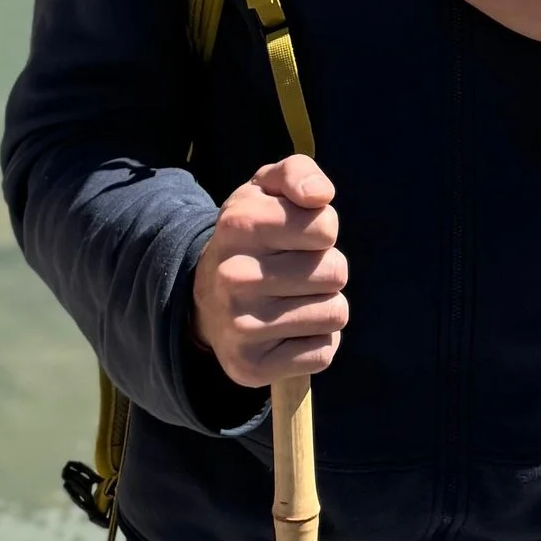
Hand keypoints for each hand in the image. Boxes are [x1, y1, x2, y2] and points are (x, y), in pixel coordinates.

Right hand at [191, 155, 348, 390]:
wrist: (205, 299)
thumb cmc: (253, 237)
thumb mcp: (266, 189)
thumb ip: (298, 173)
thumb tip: (320, 196)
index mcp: (239, 224)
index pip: (325, 227)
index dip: (322, 230)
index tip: (297, 236)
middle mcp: (234, 276)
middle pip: (336, 272)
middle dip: (326, 270)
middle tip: (296, 272)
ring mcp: (240, 326)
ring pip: (334, 314)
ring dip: (324, 306)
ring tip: (293, 300)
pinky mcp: (251, 367)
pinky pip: (323, 352)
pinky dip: (316, 342)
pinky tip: (289, 331)